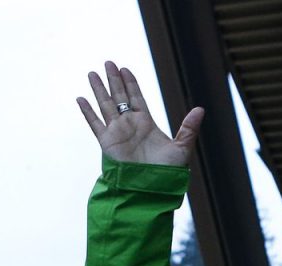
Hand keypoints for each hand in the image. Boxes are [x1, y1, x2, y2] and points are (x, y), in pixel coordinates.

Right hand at [76, 60, 203, 166]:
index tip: (125, 69)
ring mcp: (117, 132)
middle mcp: (130, 125)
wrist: (151, 188)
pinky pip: (95, 124)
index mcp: (146, 123)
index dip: (131, 83)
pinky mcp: (107, 142)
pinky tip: (80, 99)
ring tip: (92, 73)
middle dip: (114, 80)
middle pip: (120, 97)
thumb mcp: (182, 147)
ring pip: (105, 105)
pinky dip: (87, 112)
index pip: (137, 98)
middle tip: (108, 62)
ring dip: (99, 90)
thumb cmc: (168, 171)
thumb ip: (189, 128)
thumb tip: (201, 109)